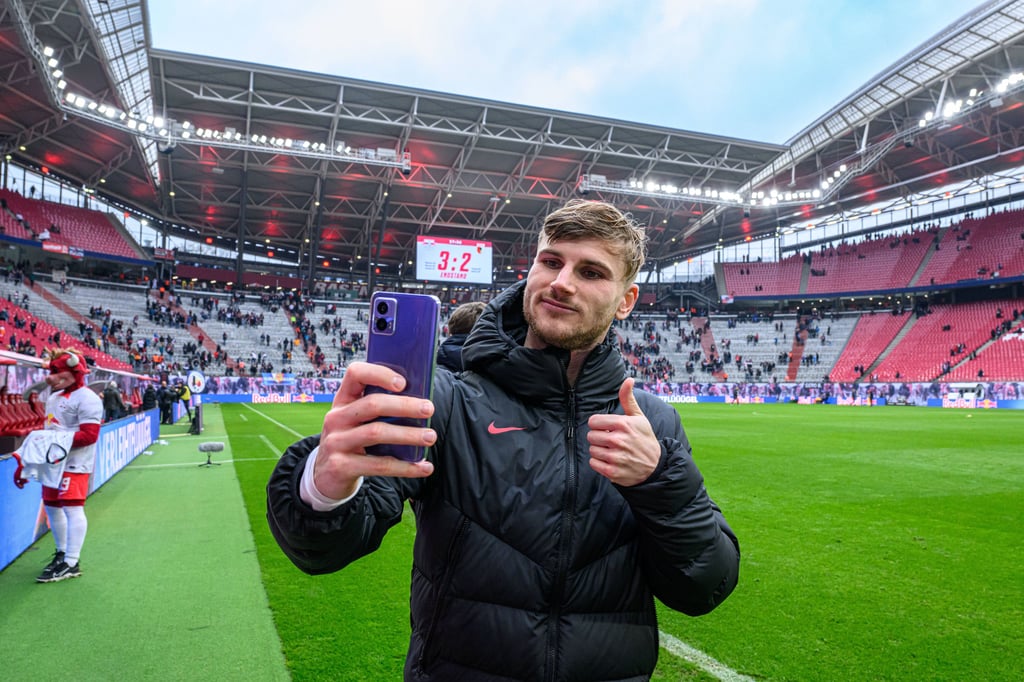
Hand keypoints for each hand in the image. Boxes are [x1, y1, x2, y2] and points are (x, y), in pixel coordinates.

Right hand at [314, 361, 434, 498]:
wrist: (327, 477)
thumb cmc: (353, 441)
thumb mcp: (357, 421)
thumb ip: (379, 409)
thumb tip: (420, 403)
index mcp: (343, 400)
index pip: (355, 373)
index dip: (379, 374)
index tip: (403, 383)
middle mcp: (336, 418)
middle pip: (372, 404)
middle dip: (404, 405)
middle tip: (429, 409)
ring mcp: (336, 442)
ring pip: (376, 433)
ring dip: (408, 434)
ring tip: (430, 436)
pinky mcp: (341, 467)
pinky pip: (379, 465)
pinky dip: (405, 467)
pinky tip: (424, 467)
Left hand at [586, 377, 660, 486]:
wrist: (655, 466)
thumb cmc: (644, 438)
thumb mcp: (638, 417)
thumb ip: (628, 398)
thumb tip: (628, 379)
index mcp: (624, 424)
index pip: (593, 421)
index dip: (598, 425)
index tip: (606, 428)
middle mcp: (619, 440)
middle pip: (591, 436)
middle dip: (598, 438)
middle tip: (610, 441)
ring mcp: (616, 457)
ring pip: (592, 450)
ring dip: (599, 450)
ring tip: (612, 451)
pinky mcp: (613, 472)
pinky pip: (593, 463)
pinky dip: (599, 463)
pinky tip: (610, 461)